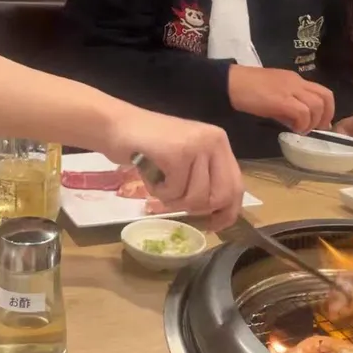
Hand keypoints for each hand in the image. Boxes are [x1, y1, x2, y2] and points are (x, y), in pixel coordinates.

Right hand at [101, 106, 243, 231]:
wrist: (116, 125)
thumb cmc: (147, 146)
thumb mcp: (185, 159)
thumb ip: (204, 178)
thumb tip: (220, 214)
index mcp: (219, 143)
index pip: (236, 186)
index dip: (227, 212)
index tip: (212, 226)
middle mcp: (214, 141)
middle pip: (220, 196)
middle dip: (196, 208)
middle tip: (175, 200)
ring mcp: (197, 146)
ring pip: (196, 197)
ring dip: (172, 199)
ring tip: (158, 181)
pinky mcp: (178, 153)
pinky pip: (174, 191)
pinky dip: (158, 191)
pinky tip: (149, 173)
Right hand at [228, 65, 334, 133]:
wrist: (231, 83)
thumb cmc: (248, 89)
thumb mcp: (273, 95)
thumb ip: (287, 106)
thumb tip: (298, 122)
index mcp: (295, 80)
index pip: (322, 92)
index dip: (327, 110)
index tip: (320, 123)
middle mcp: (296, 83)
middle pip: (325, 97)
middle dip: (325, 116)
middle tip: (315, 129)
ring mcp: (289, 90)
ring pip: (316, 106)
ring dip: (312, 122)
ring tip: (301, 130)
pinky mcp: (281, 100)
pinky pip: (302, 112)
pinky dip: (302, 124)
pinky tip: (293, 129)